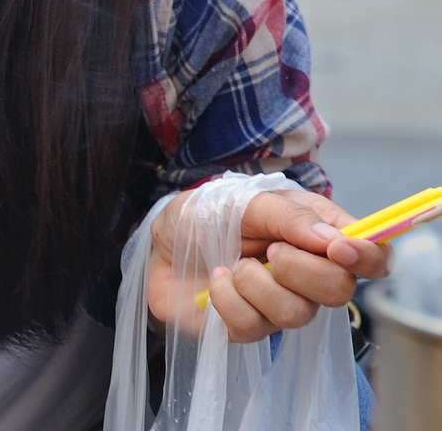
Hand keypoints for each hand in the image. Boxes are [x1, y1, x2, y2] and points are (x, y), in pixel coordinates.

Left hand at [147, 187, 390, 342]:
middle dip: (302, 269)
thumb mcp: (241, 199)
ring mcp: (278, 303)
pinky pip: (253, 326)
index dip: (368, 257)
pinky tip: (216, 281)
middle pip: (339, 291)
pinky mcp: (248, 327)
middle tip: (269, 250)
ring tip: (234, 264)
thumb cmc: (201, 215)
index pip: (370, 256)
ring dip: (259, 284)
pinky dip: (228, 298)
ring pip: (297, 313)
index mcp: (315, 235)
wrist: (156, 242)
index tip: (340, 250)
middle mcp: (305, 274)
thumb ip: (288, 215)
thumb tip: (334, 239)